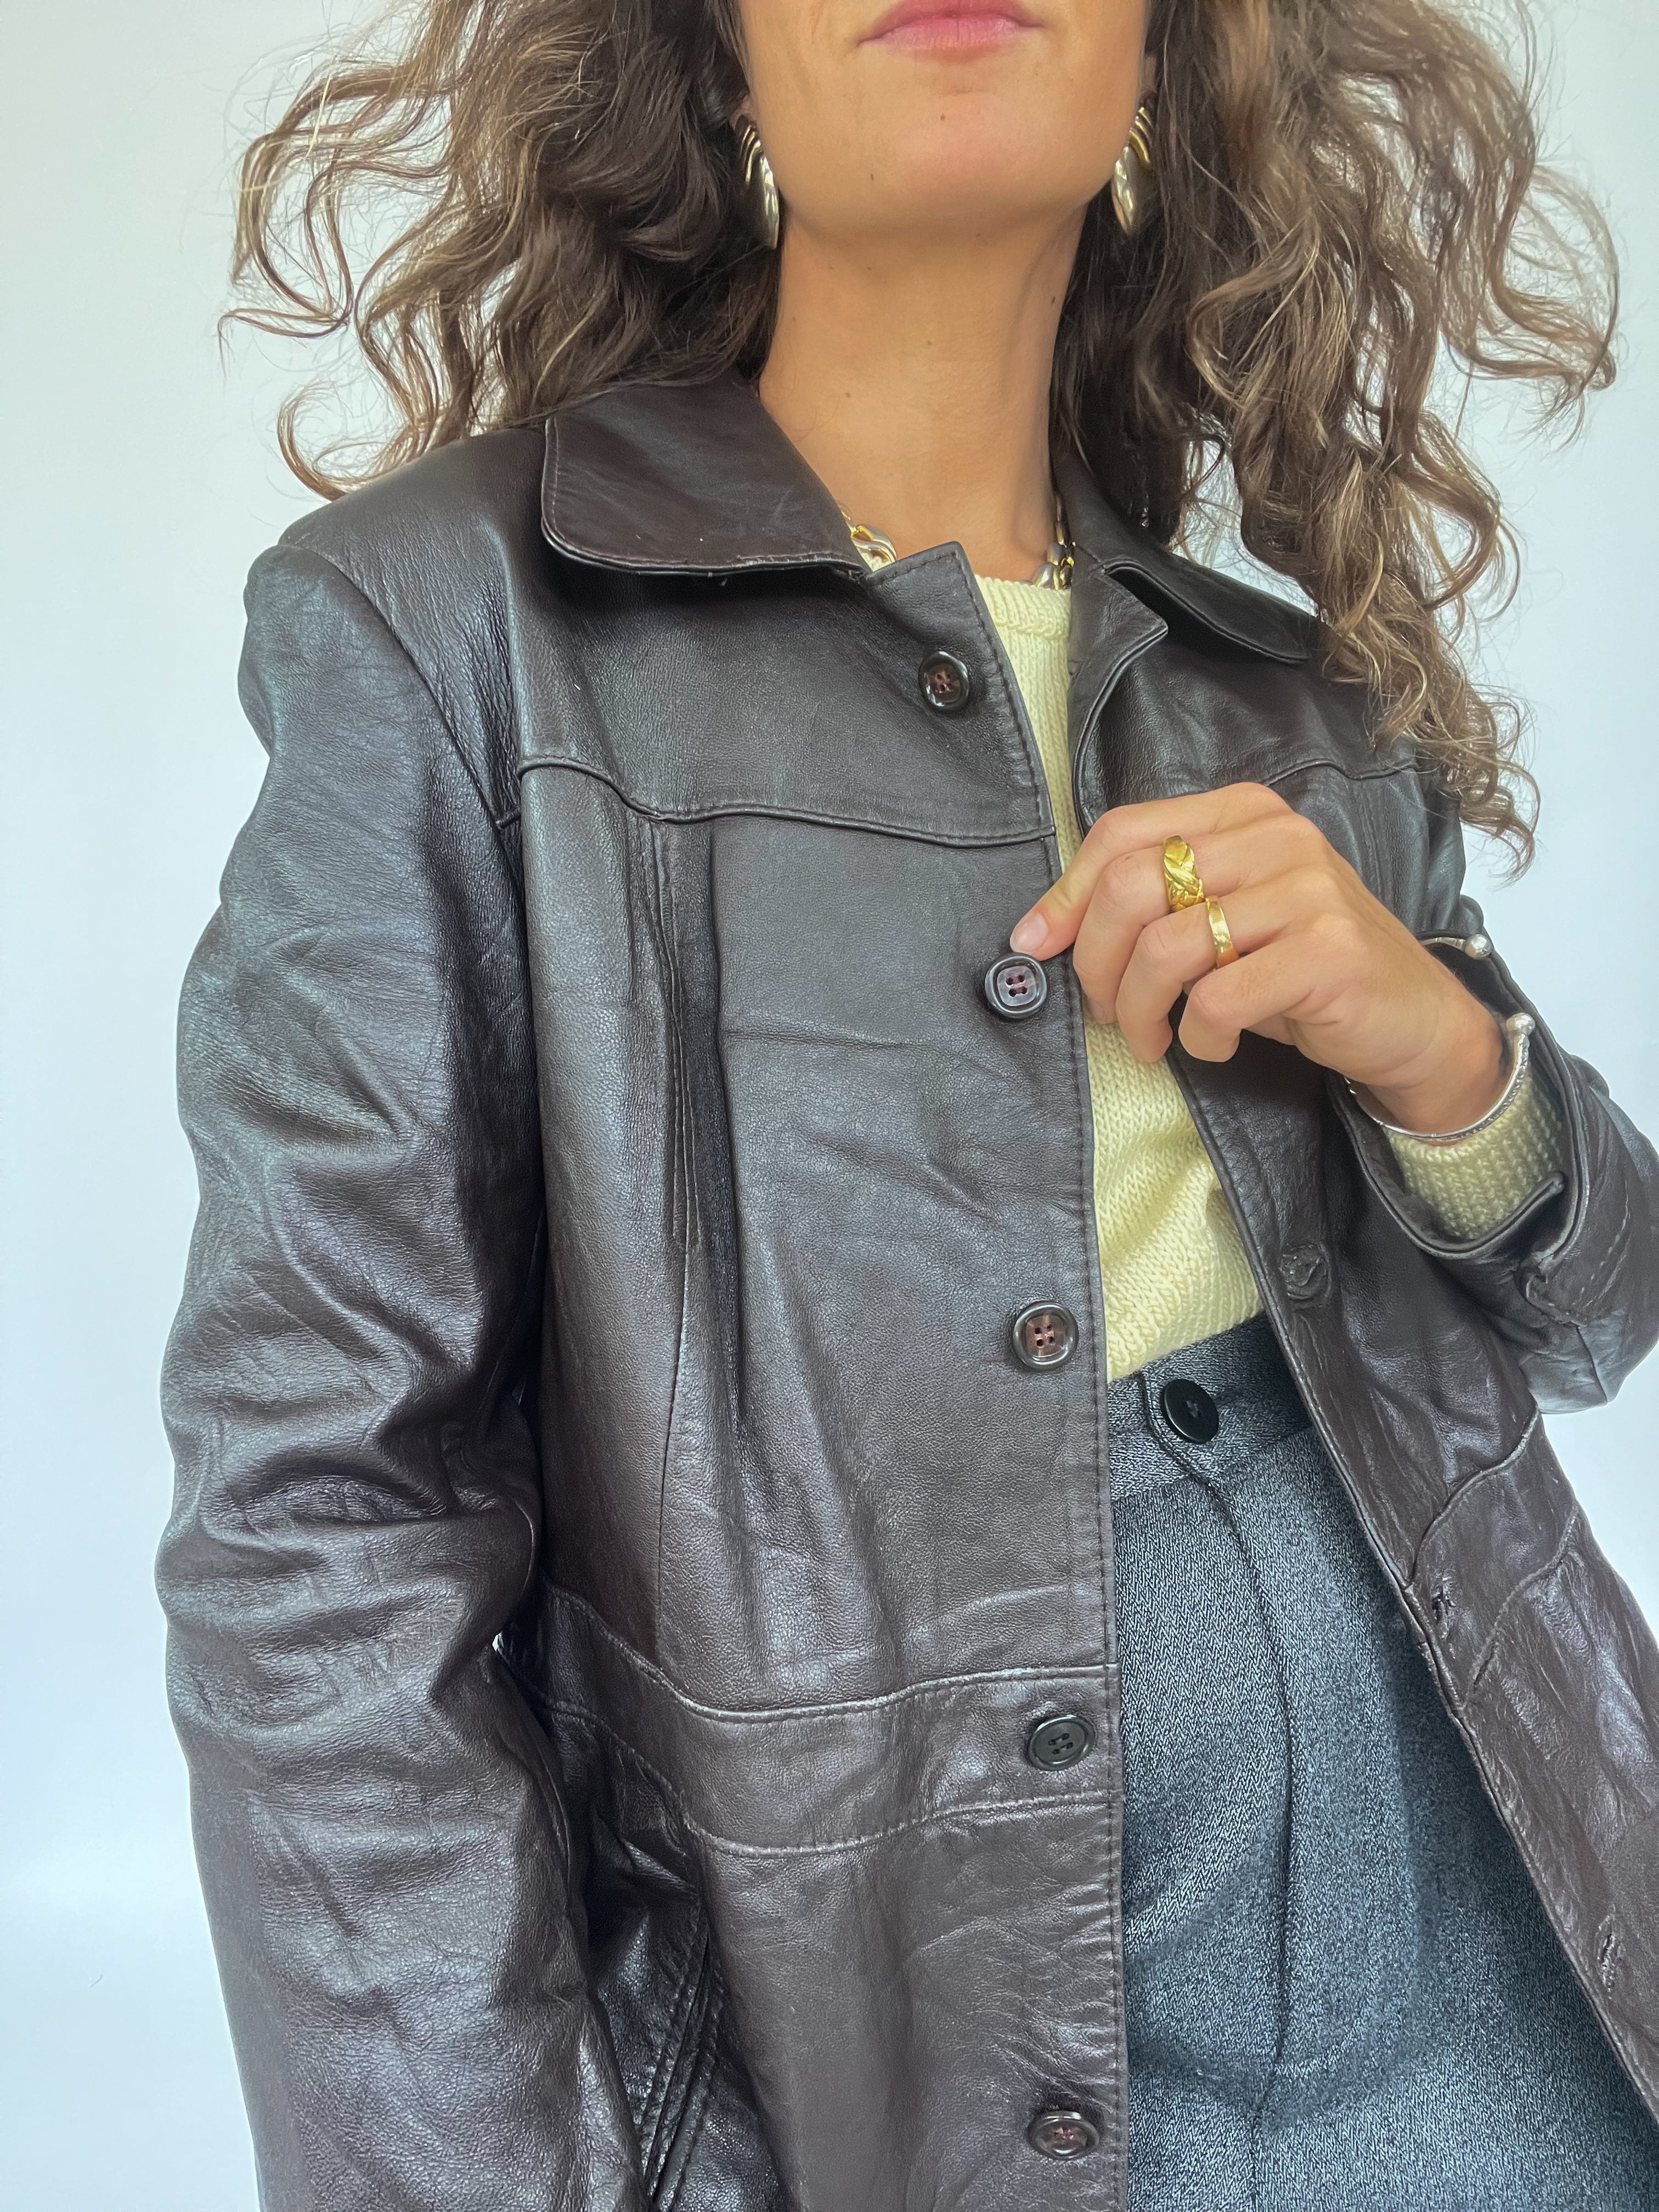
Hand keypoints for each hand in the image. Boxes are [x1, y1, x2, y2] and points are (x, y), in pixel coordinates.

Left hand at [1007, 783, 1505, 1133]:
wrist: (1412, 1021)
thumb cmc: (1303, 971)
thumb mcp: (1228, 917)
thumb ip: (1157, 902)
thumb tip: (1045, 929)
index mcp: (1244, 813)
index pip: (1123, 832)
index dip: (1066, 894)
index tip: (1036, 946)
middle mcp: (1277, 837)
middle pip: (1131, 885)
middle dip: (1095, 961)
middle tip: (1105, 1011)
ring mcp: (1307, 890)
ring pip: (1166, 948)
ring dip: (1140, 1011)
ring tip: (1153, 1040)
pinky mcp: (1325, 952)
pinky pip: (1216, 1000)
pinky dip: (1197, 1039)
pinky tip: (1214, 1046)